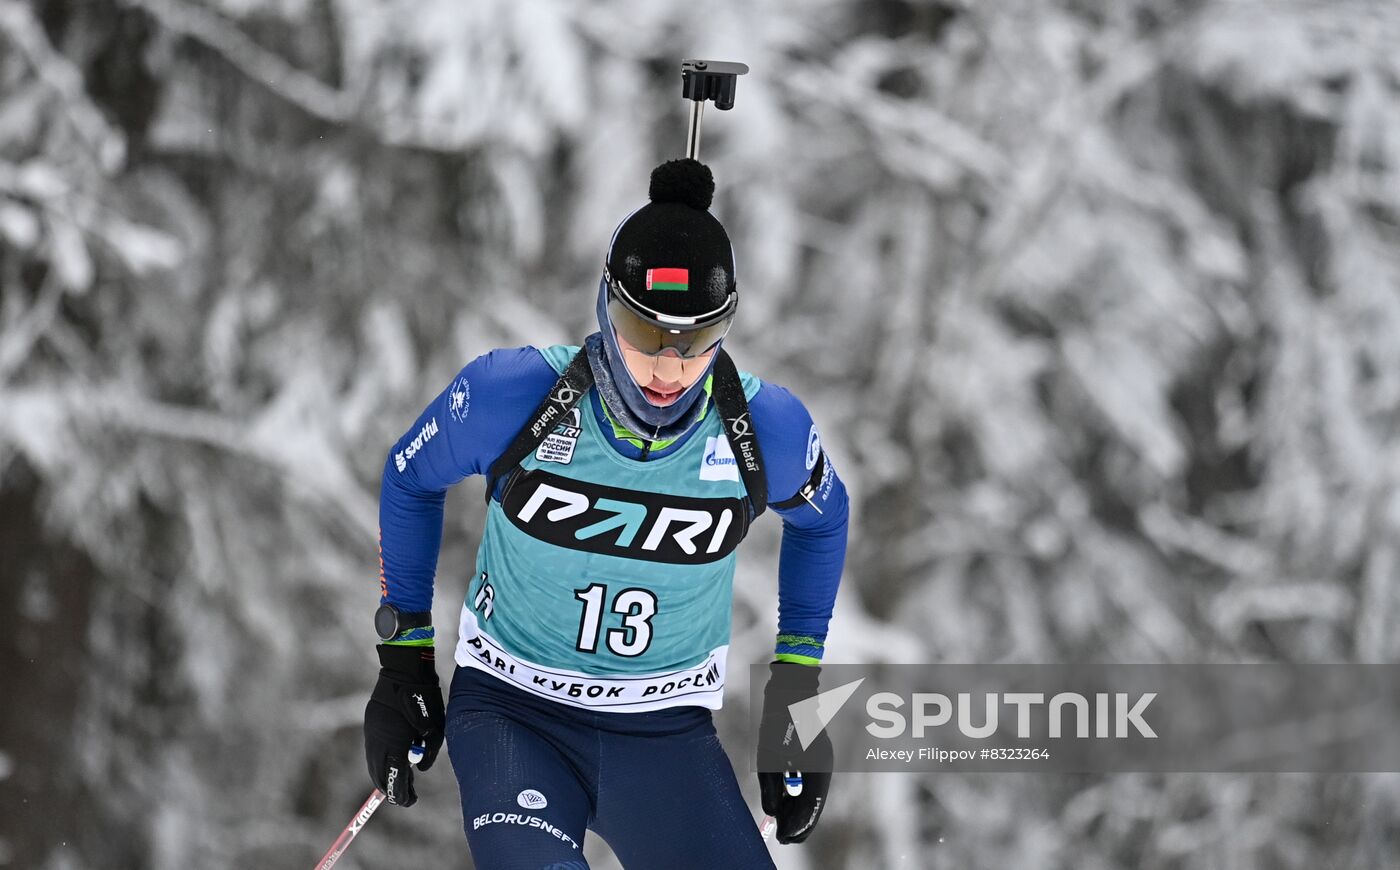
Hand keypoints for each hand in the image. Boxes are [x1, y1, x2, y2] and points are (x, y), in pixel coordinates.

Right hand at [363, 644, 444, 806]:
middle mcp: (378, 744)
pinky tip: (394, 759)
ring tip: (402, 779)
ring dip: (385, 775)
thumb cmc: (426, 700)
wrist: (404, 672)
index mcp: (395, 747)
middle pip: (380, 778)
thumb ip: (429, 754)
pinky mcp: (370, 725)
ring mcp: (371, 734)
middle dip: (392, 789)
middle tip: (407, 793)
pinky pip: (372, 752)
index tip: (411, 800)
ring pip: (373, 765)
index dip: (403, 795)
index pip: (395, 782)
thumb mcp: (436, 731)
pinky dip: (382, 761)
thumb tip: (419, 770)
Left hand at [756, 661, 832, 843]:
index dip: (798, 826)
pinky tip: (786, 802)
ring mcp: (821, 758)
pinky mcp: (815, 753)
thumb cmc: (777, 719)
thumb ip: (770, 786)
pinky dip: (798, 794)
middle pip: (813, 802)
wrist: (791, 688)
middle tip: (782, 836)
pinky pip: (810, 781)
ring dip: (798, 809)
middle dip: (798, 821)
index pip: (811, 806)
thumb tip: (772, 813)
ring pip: (812, 793)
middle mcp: (823, 765)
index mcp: (816, 767)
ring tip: (782, 824)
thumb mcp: (767, 755)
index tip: (784, 839)